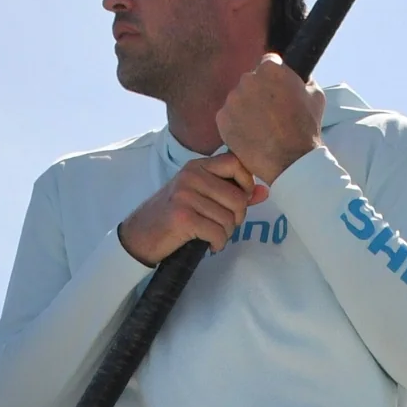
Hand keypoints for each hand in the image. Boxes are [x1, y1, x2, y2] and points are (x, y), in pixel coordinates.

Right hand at [118, 152, 265, 262]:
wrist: (141, 235)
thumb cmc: (174, 216)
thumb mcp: (201, 197)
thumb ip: (233, 193)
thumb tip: (265, 191)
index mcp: (197, 166)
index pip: (236, 162)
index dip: (246, 184)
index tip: (239, 200)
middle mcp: (191, 176)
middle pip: (238, 198)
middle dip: (236, 218)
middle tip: (222, 226)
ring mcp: (185, 195)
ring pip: (229, 219)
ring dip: (225, 234)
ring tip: (211, 234)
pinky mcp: (182, 216)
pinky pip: (218, 234)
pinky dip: (217, 244)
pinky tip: (207, 244)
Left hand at [216, 55, 325, 185]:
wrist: (291, 162)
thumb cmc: (306, 130)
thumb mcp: (316, 96)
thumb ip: (303, 79)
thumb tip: (299, 75)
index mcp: (270, 69)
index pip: (268, 63)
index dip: (273, 79)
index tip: (277, 92)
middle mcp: (248, 79)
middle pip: (251, 81)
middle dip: (259, 94)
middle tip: (270, 115)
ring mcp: (233, 99)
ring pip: (238, 100)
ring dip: (247, 110)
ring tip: (261, 129)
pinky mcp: (222, 119)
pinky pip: (228, 118)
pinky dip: (237, 126)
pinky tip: (251, 137)